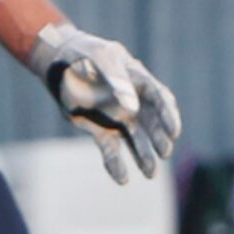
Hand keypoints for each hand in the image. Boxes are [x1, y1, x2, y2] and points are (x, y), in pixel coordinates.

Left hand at [28, 21, 181, 184]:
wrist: (58, 62)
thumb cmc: (83, 53)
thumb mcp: (99, 58)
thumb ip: (115, 79)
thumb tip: (132, 108)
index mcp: (138, 81)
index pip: (159, 99)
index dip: (168, 115)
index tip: (174, 130)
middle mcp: (133, 102)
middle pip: (151, 123)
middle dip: (159, 139)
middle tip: (165, 152)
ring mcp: (117, 117)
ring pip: (135, 139)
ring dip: (144, 156)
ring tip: (150, 173)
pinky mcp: (101, 129)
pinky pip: (111, 149)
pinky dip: (115, 164)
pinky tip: (122, 179)